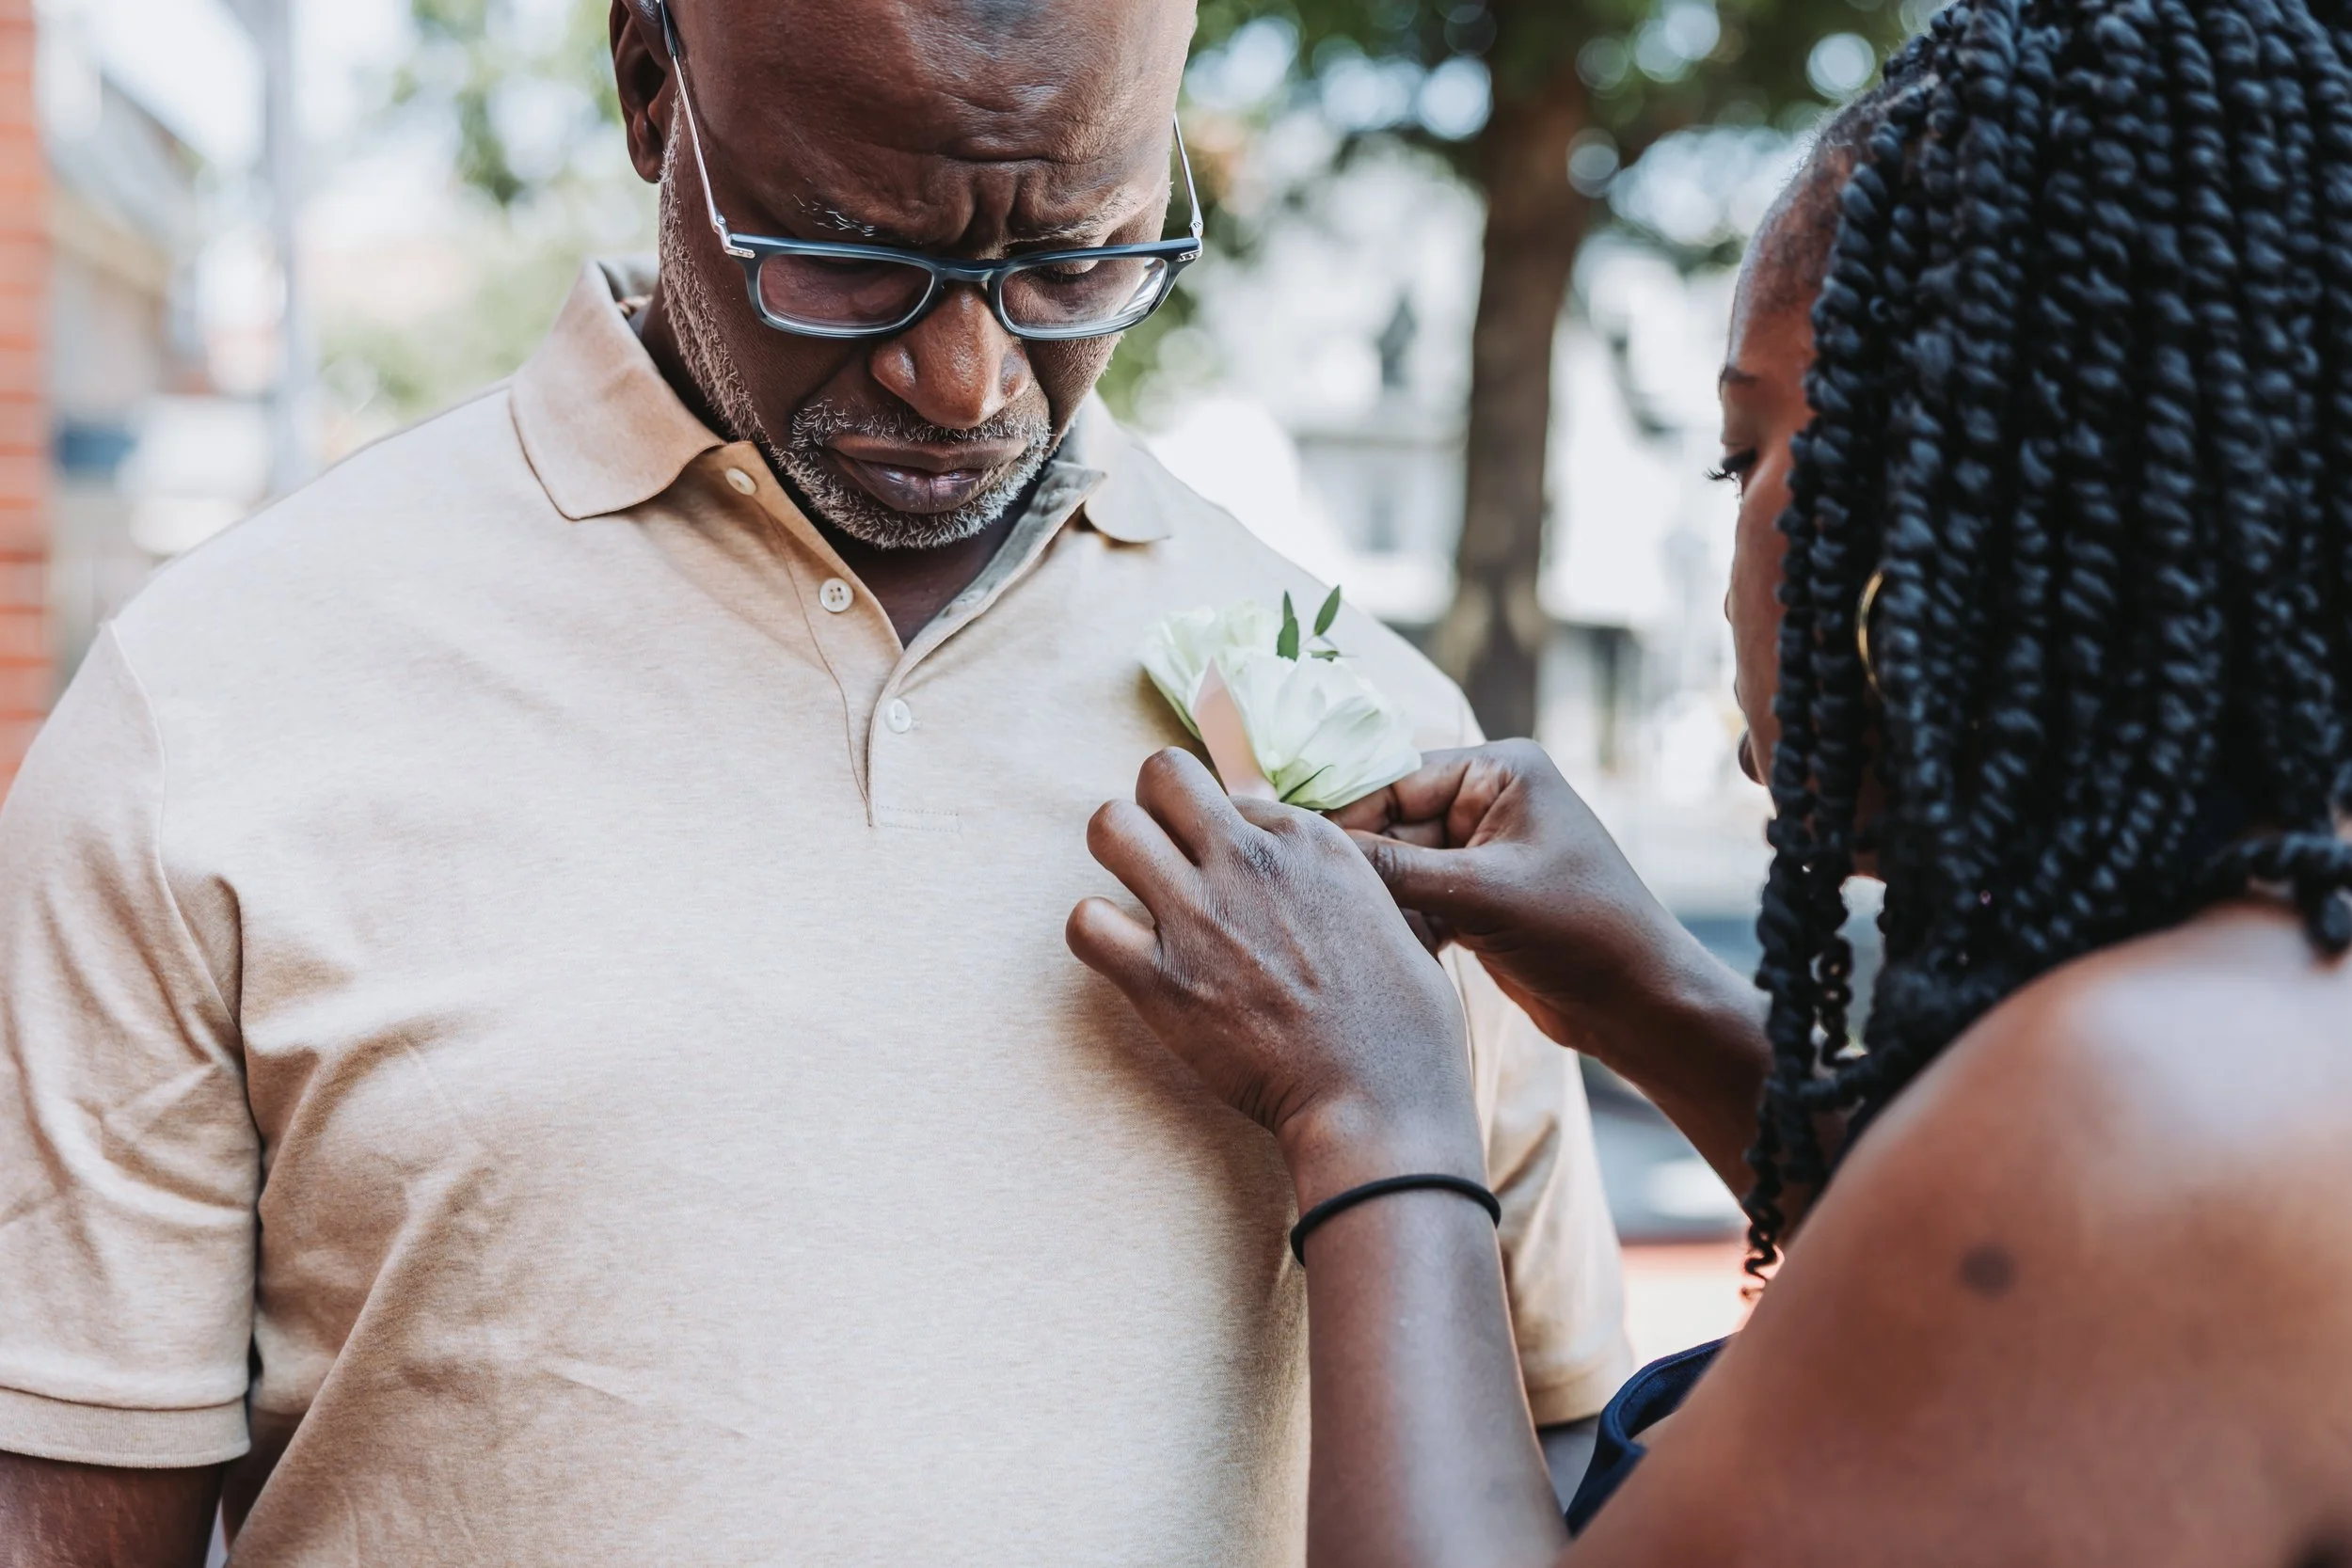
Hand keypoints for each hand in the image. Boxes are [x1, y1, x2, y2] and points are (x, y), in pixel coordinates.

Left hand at [1067, 750, 1484, 1198]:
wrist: (1380, 1100)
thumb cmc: (1402, 1024)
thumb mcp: (1390, 913)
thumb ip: (1331, 880)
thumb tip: (1298, 874)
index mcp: (1308, 840)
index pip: (1229, 792)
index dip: (1224, 832)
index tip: (1233, 874)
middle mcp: (1248, 861)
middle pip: (1161, 775)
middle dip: (1155, 808)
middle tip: (1166, 857)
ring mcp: (1199, 915)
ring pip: (1109, 827)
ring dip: (1118, 856)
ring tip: (1138, 895)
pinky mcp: (1160, 979)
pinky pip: (1084, 921)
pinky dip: (1095, 933)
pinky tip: (1124, 954)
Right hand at [1334, 742, 1769, 1192]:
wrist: (1640, 1005)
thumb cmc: (1582, 930)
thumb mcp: (1482, 894)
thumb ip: (1396, 870)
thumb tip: (1313, 848)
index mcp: (1499, 769)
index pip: (1395, 779)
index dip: (1343, 816)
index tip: (1291, 849)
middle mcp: (1488, 800)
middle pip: (1391, 824)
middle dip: (1359, 866)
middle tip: (1303, 901)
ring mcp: (1482, 852)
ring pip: (1399, 868)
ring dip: (1378, 902)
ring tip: (1338, 933)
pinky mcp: (1477, 900)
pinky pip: (1416, 901)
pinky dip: (1400, 926)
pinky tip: (1377, 955)